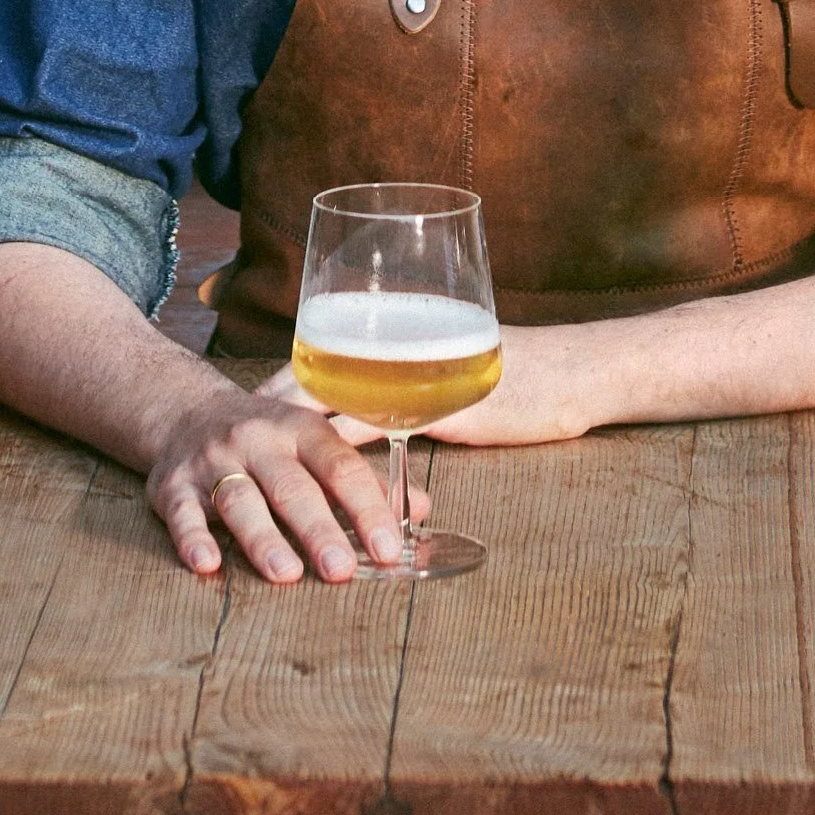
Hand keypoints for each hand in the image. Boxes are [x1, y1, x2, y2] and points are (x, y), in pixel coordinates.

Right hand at [144, 384, 428, 584]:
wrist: (187, 411)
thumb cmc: (267, 438)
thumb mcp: (314, 444)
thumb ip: (364, 479)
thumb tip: (425, 509)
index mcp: (302, 430)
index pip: (340, 467)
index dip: (366, 507)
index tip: (387, 548)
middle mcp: (259, 440)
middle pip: (292, 487)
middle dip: (318, 528)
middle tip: (340, 569)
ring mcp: (214, 461)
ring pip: (240, 499)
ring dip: (262, 537)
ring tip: (284, 573)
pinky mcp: (173, 485)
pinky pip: (181, 512)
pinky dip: (192, 538)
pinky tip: (206, 564)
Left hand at [256, 323, 601, 447]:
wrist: (579, 372)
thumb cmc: (530, 370)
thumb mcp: (470, 363)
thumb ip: (430, 377)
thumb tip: (399, 395)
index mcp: (408, 335)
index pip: (333, 348)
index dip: (289, 372)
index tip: (250, 395)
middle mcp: (404, 352)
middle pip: (322, 370)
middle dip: (276, 398)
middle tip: (234, 425)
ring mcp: (416, 380)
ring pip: (340, 401)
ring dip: (298, 430)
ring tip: (256, 450)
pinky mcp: (434, 412)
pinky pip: (379, 436)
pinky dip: (345, 459)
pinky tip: (320, 479)